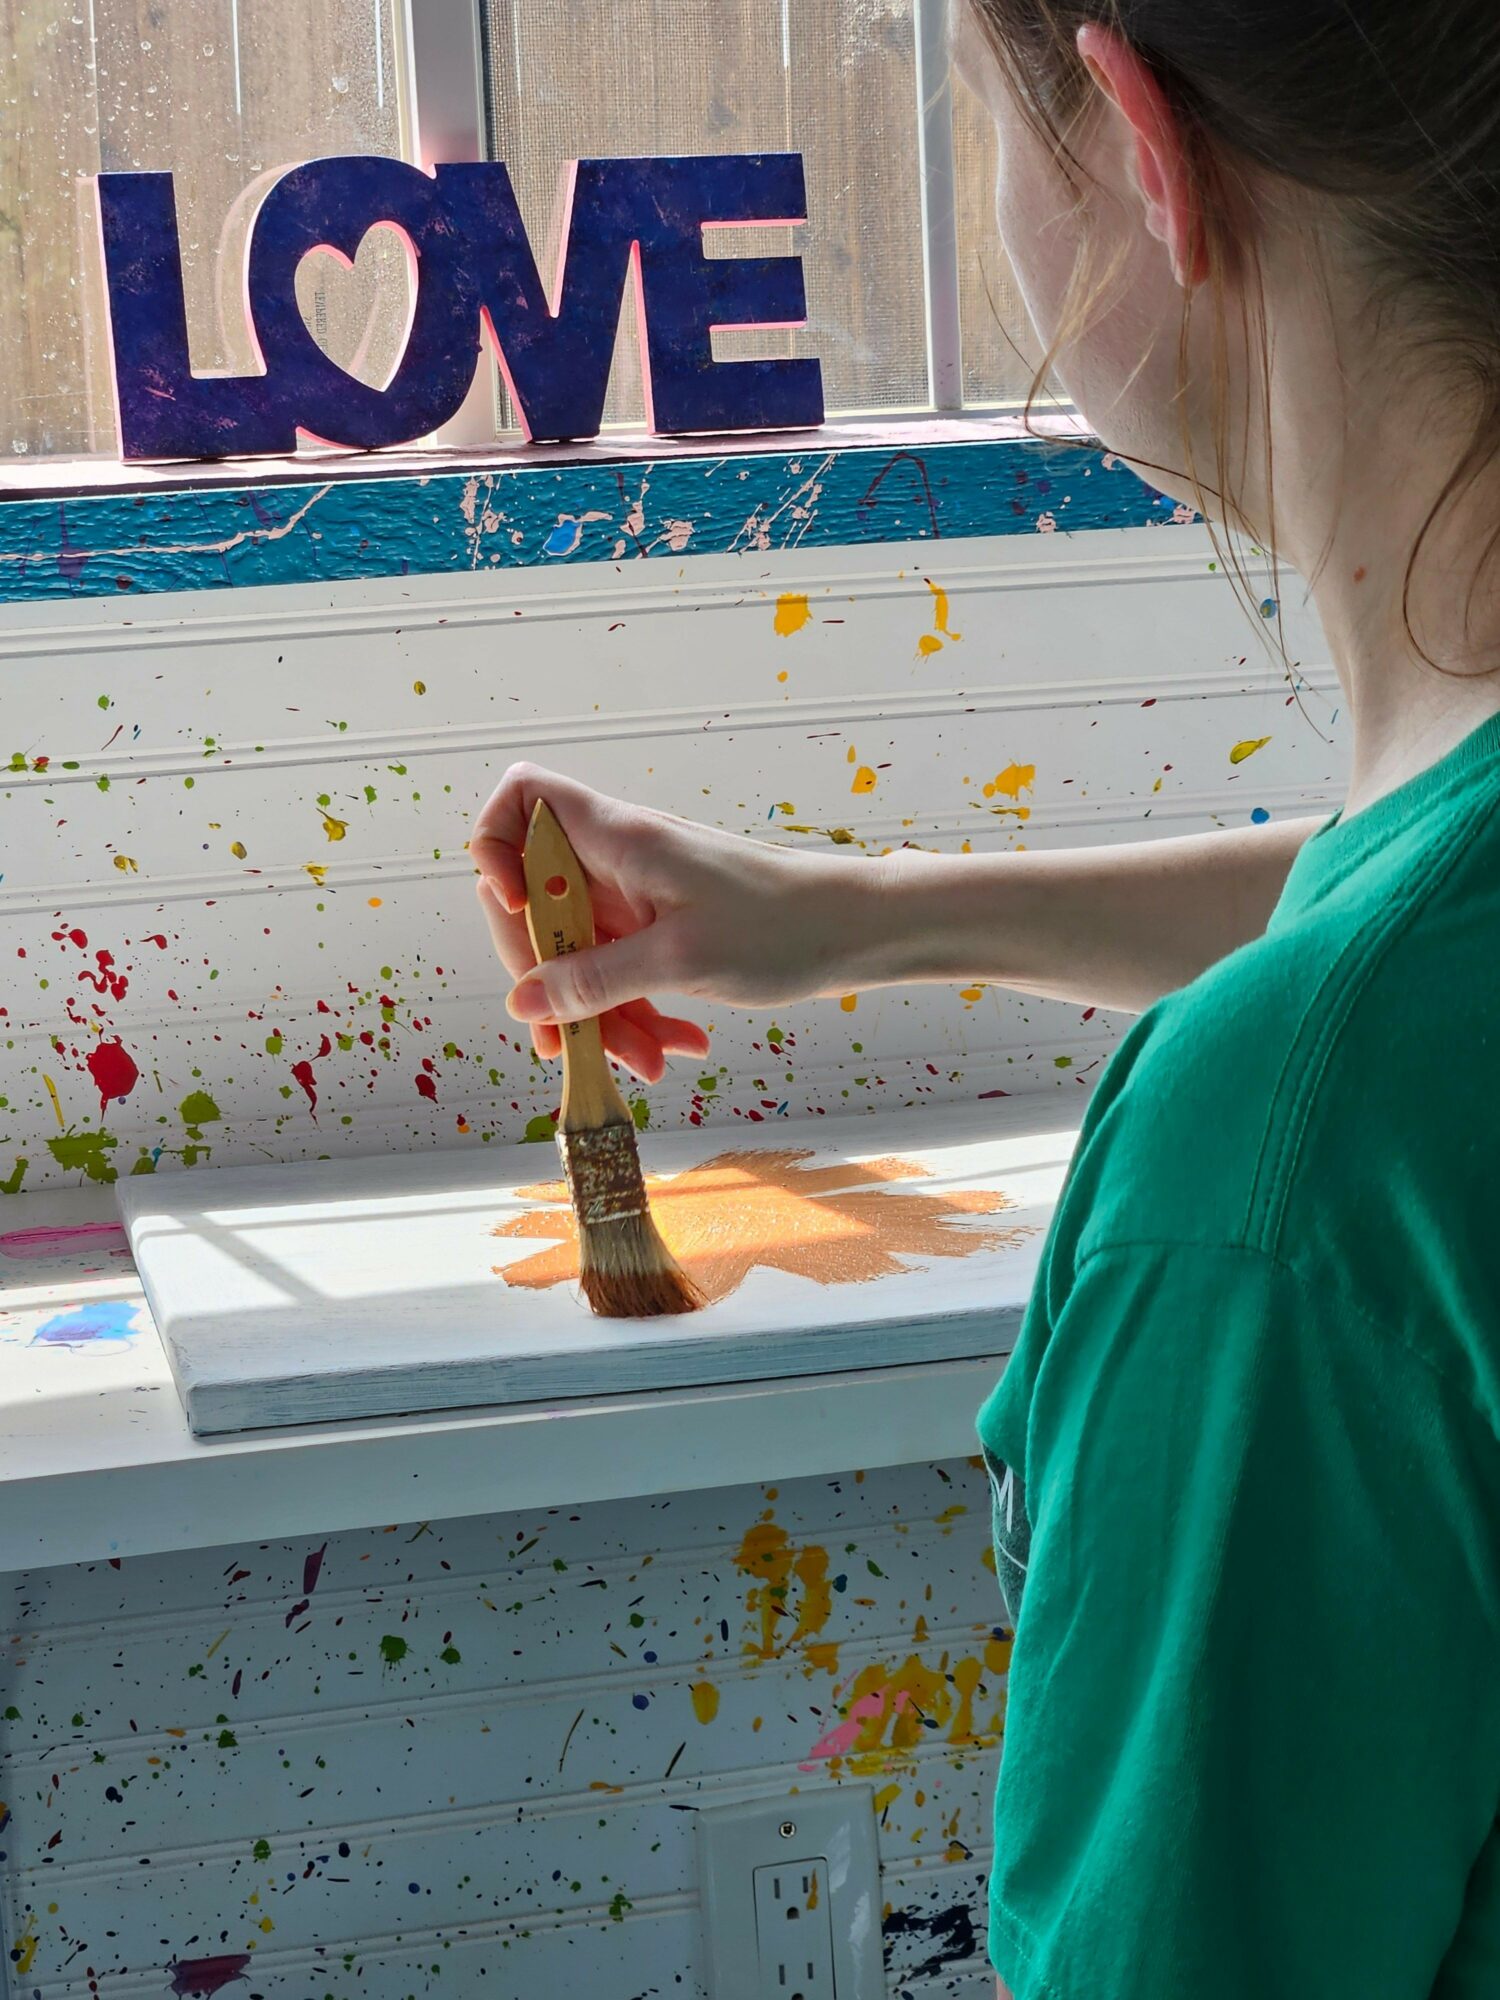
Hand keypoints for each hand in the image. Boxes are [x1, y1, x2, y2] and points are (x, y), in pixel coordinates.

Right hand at [469, 763, 875, 1081]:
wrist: (859, 934)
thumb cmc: (784, 926)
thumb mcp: (680, 961)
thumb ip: (594, 980)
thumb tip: (522, 1003)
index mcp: (618, 839)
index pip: (521, 802)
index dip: (497, 849)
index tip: (519, 912)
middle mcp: (619, 860)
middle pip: (536, 904)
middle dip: (549, 980)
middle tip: (570, 1041)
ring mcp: (637, 897)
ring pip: (578, 953)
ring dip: (599, 1016)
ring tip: (647, 1063)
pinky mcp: (661, 930)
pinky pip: (619, 973)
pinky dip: (635, 1015)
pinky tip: (675, 1050)